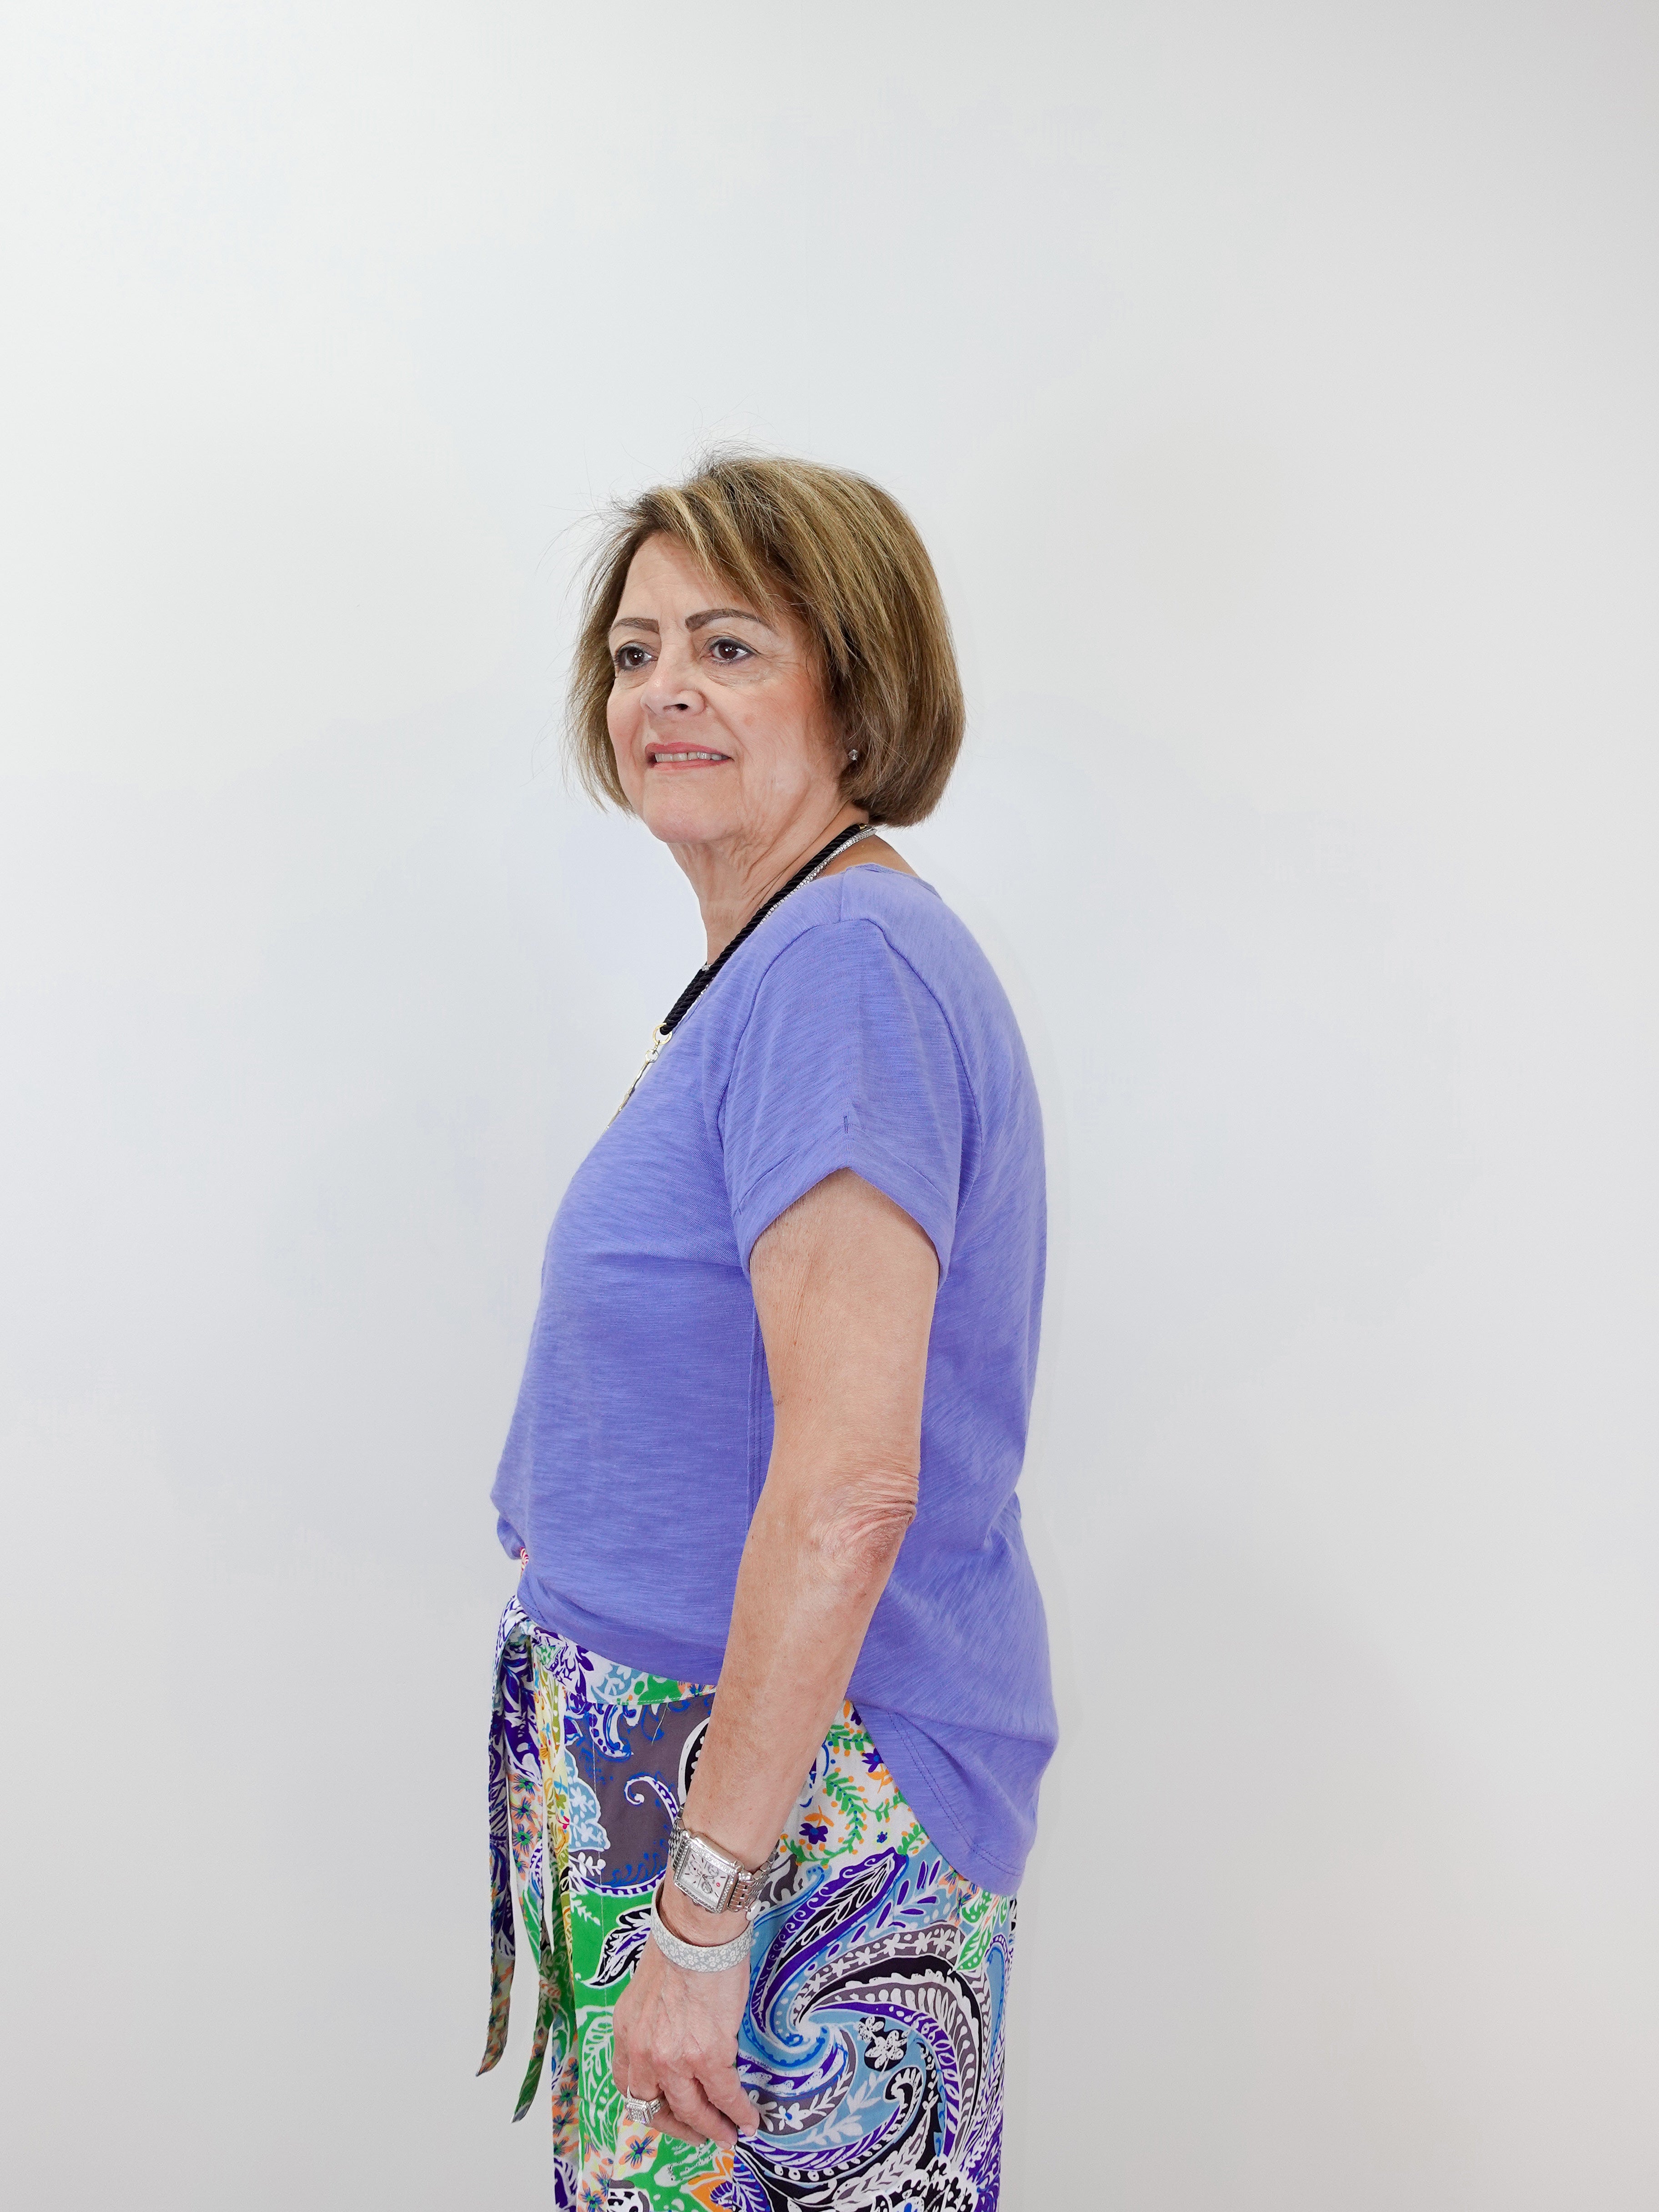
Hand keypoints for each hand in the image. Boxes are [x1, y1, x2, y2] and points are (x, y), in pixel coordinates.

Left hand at [610, 1889, 760, 2150]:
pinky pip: (724, 2095)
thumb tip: (674, 2037)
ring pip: (691, 2110)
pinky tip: (749, 2118)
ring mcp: (674, 2058)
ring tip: (728, 2134)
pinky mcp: (708, 2055)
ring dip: (712, 2128)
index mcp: (627, 2032)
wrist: (699, 1928)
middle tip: (701, 2136)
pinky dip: (738, 2111)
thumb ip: (654, 2022)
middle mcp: (644, 2052)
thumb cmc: (679, 1946)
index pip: (629, 2086)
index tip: (667, 2114)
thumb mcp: (648, 1991)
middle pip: (658, 2108)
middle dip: (682, 2127)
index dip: (650, 2107)